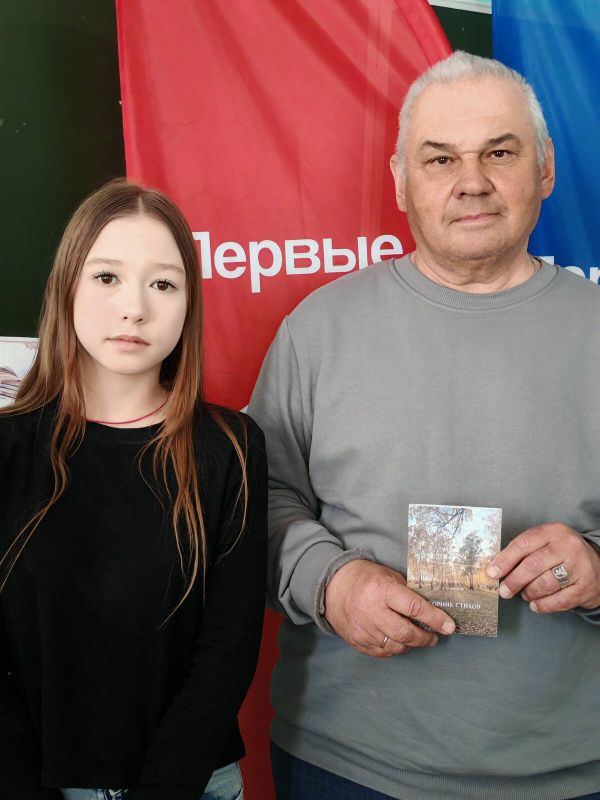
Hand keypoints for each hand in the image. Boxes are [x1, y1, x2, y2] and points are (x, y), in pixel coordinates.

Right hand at [324, 559, 454, 657]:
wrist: (331, 586)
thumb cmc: (364, 578)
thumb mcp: (387, 575)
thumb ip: (407, 592)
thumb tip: (431, 608)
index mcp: (381, 590)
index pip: (414, 608)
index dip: (435, 619)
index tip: (449, 626)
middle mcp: (371, 611)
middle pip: (406, 633)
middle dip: (425, 638)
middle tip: (434, 636)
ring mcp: (363, 629)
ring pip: (395, 646)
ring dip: (411, 644)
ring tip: (416, 638)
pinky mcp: (357, 641)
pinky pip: (382, 652)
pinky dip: (395, 649)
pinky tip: (399, 642)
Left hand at [486, 523, 599, 612]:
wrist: (598, 564)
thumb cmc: (562, 553)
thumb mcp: (546, 542)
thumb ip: (524, 551)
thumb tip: (496, 567)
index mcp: (553, 531)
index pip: (523, 544)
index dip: (505, 559)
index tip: (492, 572)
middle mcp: (567, 546)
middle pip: (533, 565)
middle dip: (514, 580)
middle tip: (504, 590)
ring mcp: (578, 567)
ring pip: (545, 584)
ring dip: (529, 592)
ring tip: (524, 594)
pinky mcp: (585, 587)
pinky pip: (559, 600)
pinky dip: (543, 605)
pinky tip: (535, 605)